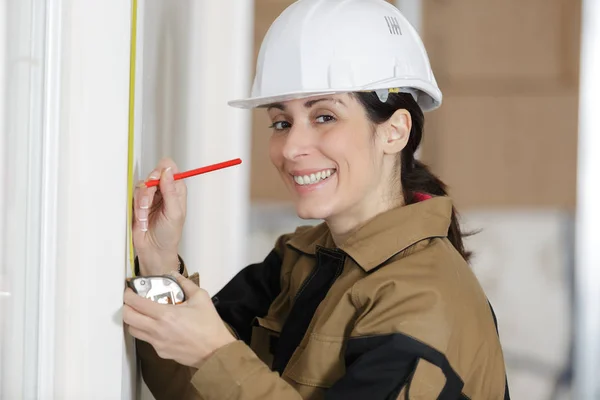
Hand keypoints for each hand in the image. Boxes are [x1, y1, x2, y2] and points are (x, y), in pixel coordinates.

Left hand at [123, 272, 235, 367]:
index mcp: (166, 314)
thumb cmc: (209, 325)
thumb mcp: (201, 298)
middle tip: (132, 301)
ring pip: (134, 331)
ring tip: (143, 313)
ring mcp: (157, 343)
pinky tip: (158, 326)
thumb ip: (185, 283)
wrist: (215, 351)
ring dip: (134, 320)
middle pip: (128, 318)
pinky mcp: (160, 352)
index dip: (128, 295)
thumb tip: (173, 274)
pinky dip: (147, 331)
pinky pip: (147, 340)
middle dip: (126, 307)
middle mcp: (157, 330)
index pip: (136, 303)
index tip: (130, 291)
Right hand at [133, 158, 186, 274]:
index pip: (169, 168)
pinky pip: (132, 196)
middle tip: (149, 203)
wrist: (154, 250)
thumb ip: (171, 191)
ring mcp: (150, 196)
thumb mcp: (174, 213)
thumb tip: (168, 171)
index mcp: (176, 190)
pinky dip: (136, 208)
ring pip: (141, 185)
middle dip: (149, 190)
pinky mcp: (137, 203)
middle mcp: (163, 190)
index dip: (163, 171)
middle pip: (153, 174)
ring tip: (146, 216)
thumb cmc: (169, 234)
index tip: (159, 180)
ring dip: (142, 202)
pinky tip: (142, 219)